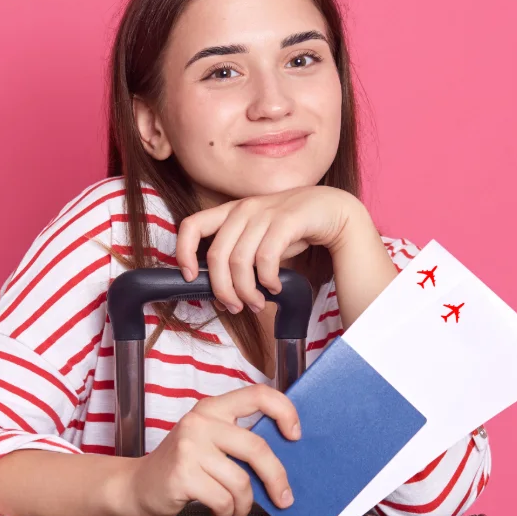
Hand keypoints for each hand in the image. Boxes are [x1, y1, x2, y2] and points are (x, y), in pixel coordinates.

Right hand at [121, 384, 301, 515]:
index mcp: (212, 408)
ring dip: (245, 505)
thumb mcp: (208, 441)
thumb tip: (284, 458)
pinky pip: (223, 499)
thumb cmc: (180, 466)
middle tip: (284, 497)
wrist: (137, 486)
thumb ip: (238, 441)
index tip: (295, 434)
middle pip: (257, 447)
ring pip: (241, 481)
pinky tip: (220, 512)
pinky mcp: (183, 474)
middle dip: (276, 478)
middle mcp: (201, 422)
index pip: (258, 395)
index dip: (284, 411)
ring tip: (238, 511)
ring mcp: (190, 447)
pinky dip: (227, 512)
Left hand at [175, 186, 366, 313]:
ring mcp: (264, 212)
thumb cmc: (293, 229)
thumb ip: (239, 257)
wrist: (332, 210)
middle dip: (222, 289)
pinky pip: (265, 258)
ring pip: (240, 261)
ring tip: (257, 302)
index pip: (191, 225)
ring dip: (247, 291)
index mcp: (231, 211)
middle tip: (234, 306)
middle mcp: (244, 209)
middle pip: (216, 255)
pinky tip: (275, 287)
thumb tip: (222, 292)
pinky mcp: (286, 220)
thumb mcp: (259, 239)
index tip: (190, 277)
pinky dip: (267, 280)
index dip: (183, 252)